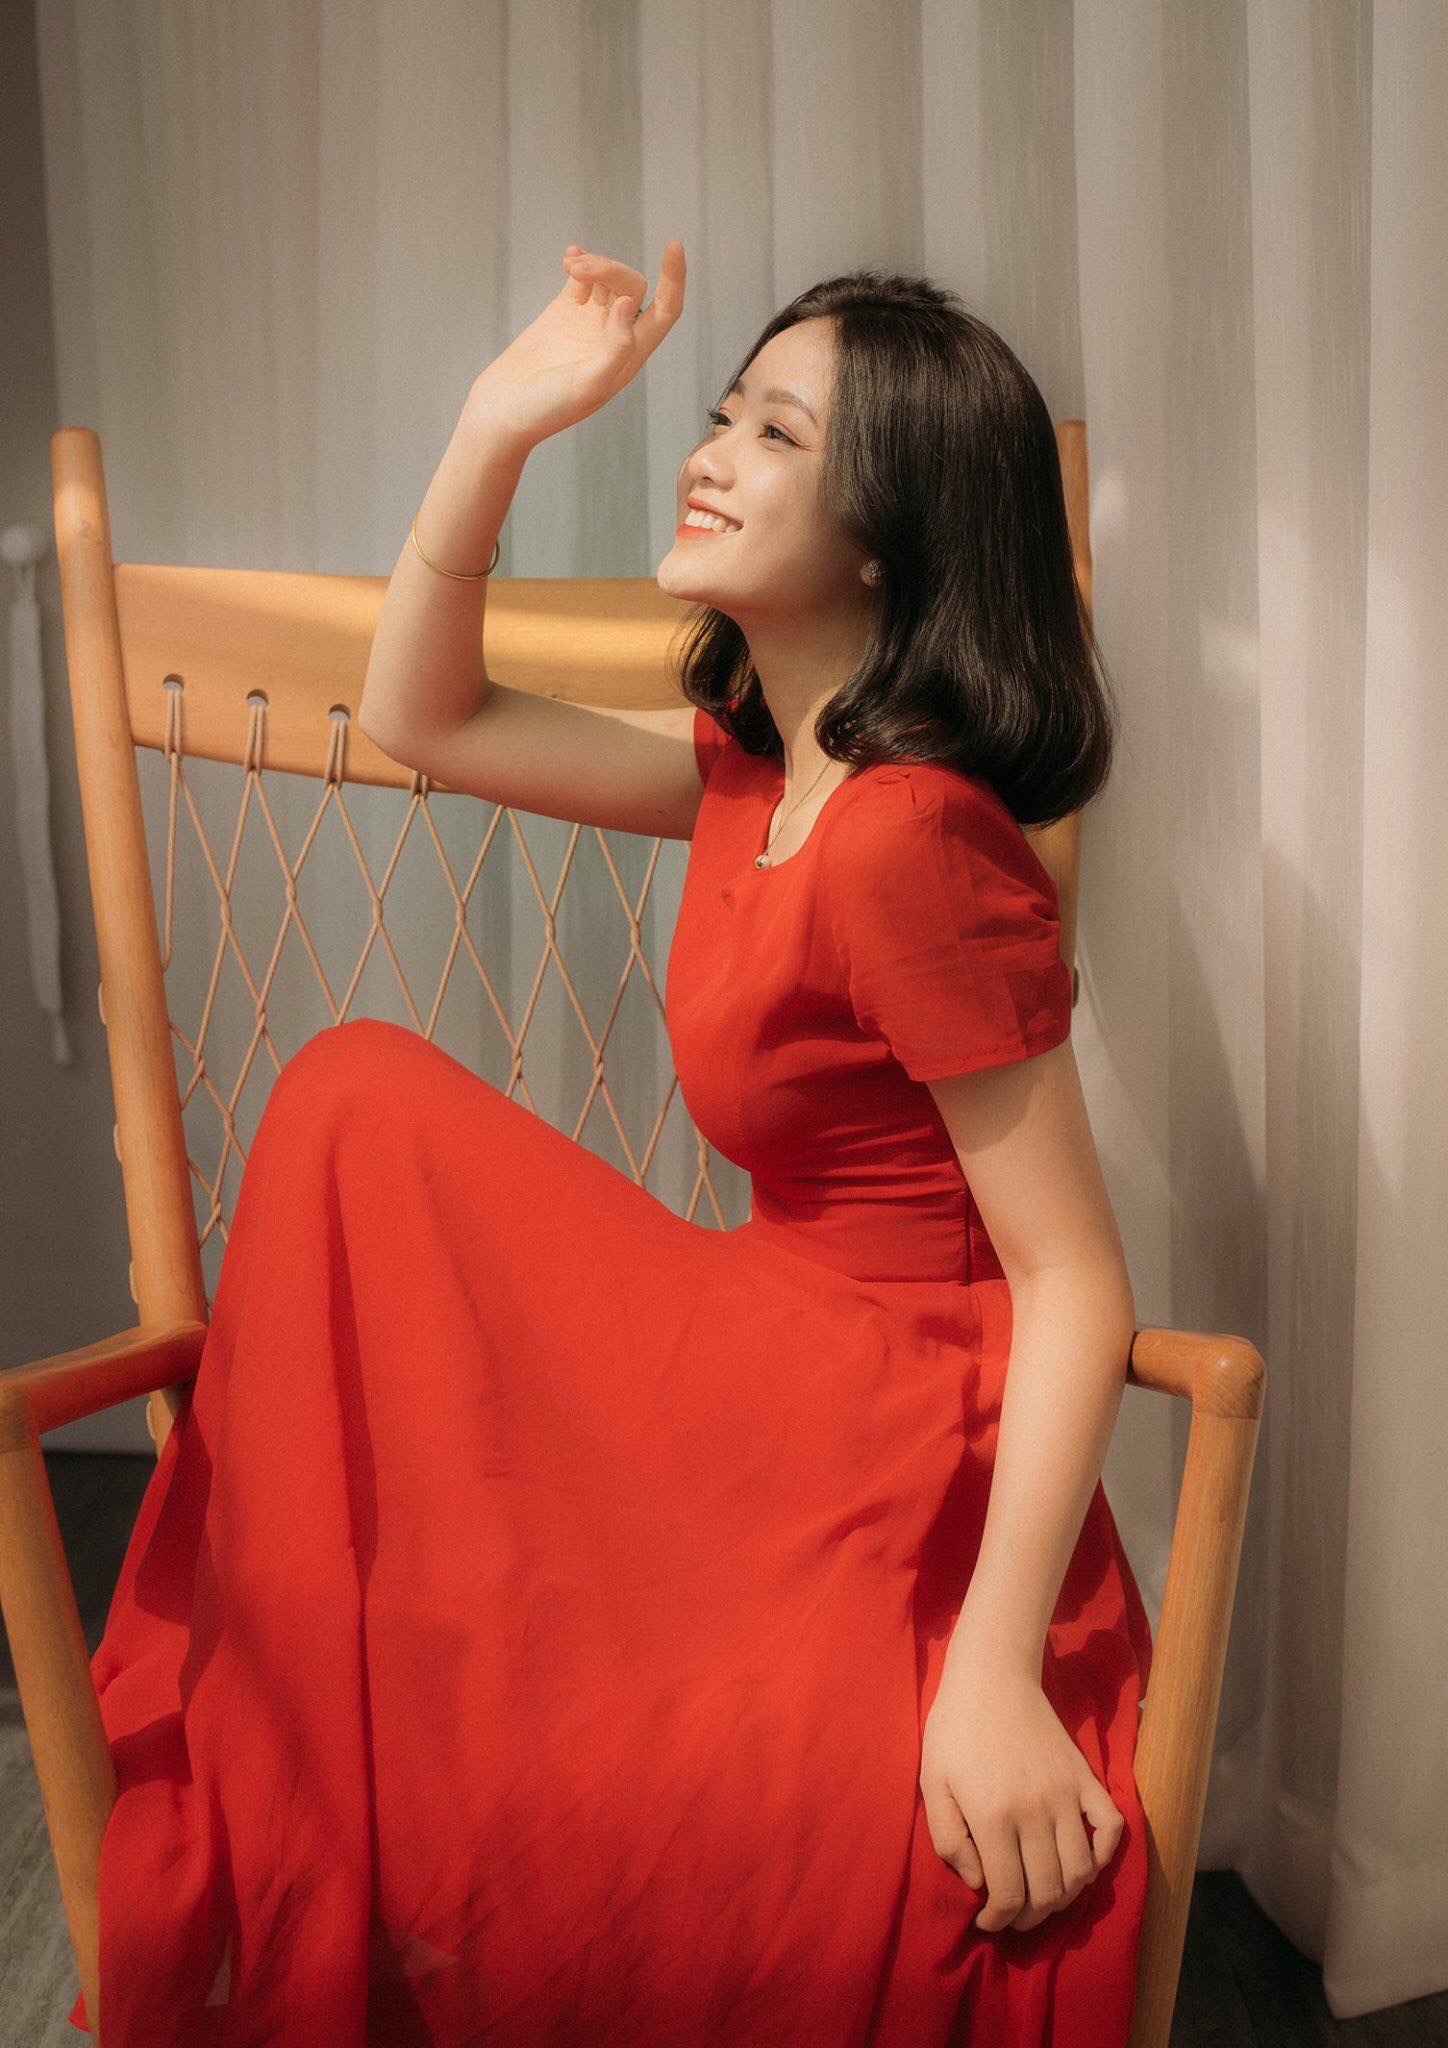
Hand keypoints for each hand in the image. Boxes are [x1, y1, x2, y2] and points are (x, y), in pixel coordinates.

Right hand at [464, 240, 686, 451]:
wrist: (503, 409)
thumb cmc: (546, 409)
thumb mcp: (587, 385)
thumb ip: (615, 348)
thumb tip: (628, 305)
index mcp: (629, 357)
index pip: (665, 311)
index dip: (674, 280)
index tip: (674, 246)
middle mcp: (613, 337)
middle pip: (632, 287)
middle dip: (610, 270)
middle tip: (579, 272)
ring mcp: (589, 323)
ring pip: (607, 279)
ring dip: (593, 264)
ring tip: (570, 266)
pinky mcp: (563, 313)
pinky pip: (581, 280)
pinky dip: (579, 262)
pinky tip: (570, 256)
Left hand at [919, 1656, 1123, 1933]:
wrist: (992, 1678)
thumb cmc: (954, 1730)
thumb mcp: (932, 1783)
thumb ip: (948, 1840)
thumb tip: (979, 1883)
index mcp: (993, 1816)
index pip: (1009, 1894)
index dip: (998, 1920)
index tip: (987, 1922)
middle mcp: (1036, 1811)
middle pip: (1047, 1892)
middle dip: (1029, 1917)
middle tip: (1012, 1915)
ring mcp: (1066, 1795)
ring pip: (1081, 1872)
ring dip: (1064, 1897)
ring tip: (1041, 1896)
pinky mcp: (1085, 1778)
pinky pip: (1111, 1830)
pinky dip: (1102, 1857)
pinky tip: (1080, 1864)